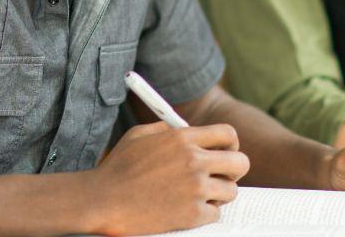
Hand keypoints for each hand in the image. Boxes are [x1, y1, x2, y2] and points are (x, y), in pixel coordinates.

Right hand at [89, 122, 249, 235]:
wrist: (104, 200)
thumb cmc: (118, 168)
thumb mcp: (140, 136)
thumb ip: (167, 129)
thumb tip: (186, 128)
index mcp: (183, 138)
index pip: (228, 134)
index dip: (231, 143)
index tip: (225, 152)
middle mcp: (194, 161)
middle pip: (240, 162)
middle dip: (233, 170)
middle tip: (221, 176)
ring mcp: (195, 189)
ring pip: (231, 191)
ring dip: (218, 194)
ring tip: (199, 195)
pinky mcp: (192, 215)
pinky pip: (215, 213)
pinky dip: (204, 213)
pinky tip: (187, 210)